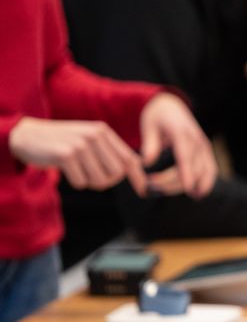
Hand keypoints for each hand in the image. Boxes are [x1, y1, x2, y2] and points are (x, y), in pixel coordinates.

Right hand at [9, 118, 145, 195]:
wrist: (28, 136)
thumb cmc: (63, 141)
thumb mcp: (89, 140)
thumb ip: (110, 151)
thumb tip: (135, 167)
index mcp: (103, 131)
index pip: (129, 158)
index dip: (137, 176)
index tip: (143, 190)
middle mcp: (95, 135)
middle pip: (117, 174)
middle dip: (106, 181)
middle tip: (90, 175)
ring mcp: (81, 144)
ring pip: (100, 180)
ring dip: (89, 182)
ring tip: (77, 169)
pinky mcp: (66, 155)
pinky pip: (81, 183)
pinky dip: (75, 181)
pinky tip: (65, 168)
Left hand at [140, 93, 216, 197]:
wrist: (170, 106)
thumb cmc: (157, 117)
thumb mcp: (148, 125)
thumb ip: (150, 144)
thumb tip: (147, 162)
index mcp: (182, 132)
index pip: (186, 155)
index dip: (188, 171)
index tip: (188, 187)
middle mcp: (197, 140)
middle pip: (193, 168)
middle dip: (173, 182)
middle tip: (151, 187)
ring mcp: (204, 146)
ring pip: (204, 172)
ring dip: (190, 186)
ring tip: (172, 193)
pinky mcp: (206, 151)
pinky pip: (211, 170)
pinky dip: (206, 183)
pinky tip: (197, 194)